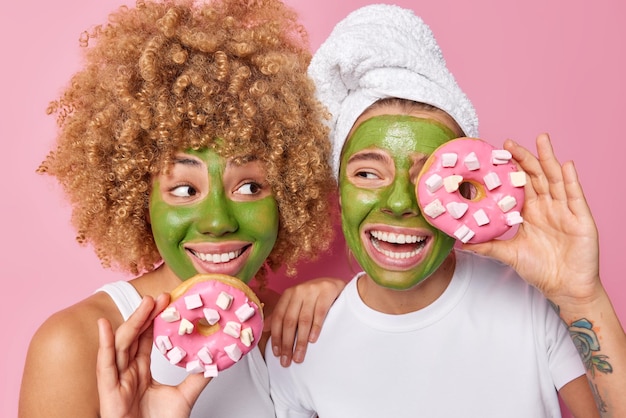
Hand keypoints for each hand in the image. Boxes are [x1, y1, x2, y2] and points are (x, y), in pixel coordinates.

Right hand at [97, 294, 209, 417]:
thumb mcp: (184, 397)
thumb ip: (197, 378)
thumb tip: (215, 360)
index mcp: (140, 373)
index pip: (145, 340)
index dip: (154, 320)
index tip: (167, 302)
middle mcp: (126, 373)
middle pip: (134, 337)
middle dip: (145, 315)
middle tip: (160, 297)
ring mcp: (116, 380)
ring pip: (121, 344)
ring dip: (133, 322)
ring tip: (146, 303)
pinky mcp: (108, 391)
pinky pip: (104, 364)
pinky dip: (104, 344)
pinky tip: (105, 326)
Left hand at [270, 277, 345, 366]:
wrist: (335, 283)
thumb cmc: (313, 296)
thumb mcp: (296, 302)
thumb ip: (281, 314)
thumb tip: (264, 328)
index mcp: (288, 294)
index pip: (278, 317)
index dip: (276, 336)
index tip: (277, 353)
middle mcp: (298, 291)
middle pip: (289, 321)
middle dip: (287, 343)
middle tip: (287, 361)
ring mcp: (312, 291)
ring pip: (304, 320)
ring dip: (301, 342)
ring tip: (299, 357)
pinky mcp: (327, 292)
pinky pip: (320, 313)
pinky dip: (315, 328)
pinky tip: (313, 340)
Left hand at [464, 133, 600, 304]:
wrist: (565, 288)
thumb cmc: (540, 270)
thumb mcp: (508, 254)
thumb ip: (486, 246)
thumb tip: (460, 242)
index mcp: (531, 212)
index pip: (519, 184)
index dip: (510, 170)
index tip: (496, 155)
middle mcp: (547, 207)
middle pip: (536, 176)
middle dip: (524, 158)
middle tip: (509, 142)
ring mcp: (564, 211)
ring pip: (555, 179)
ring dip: (548, 158)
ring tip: (541, 139)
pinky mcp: (580, 219)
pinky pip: (574, 196)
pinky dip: (570, 180)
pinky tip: (565, 165)